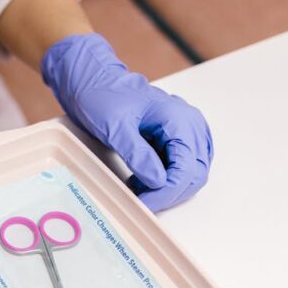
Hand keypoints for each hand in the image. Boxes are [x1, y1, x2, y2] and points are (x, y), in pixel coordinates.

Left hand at [41, 33, 213, 211]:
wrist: (92, 82)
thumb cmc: (102, 97)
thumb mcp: (115, 127)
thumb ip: (138, 154)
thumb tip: (158, 181)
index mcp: (180, 119)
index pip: (187, 168)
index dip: (167, 192)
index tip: (145, 205)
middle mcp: (190, 125)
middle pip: (194, 174)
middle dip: (169, 193)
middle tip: (142, 203)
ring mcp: (185, 131)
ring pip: (190, 173)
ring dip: (168, 188)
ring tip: (138, 189)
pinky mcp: (175, 138)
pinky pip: (180, 166)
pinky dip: (164, 179)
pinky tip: (142, 181)